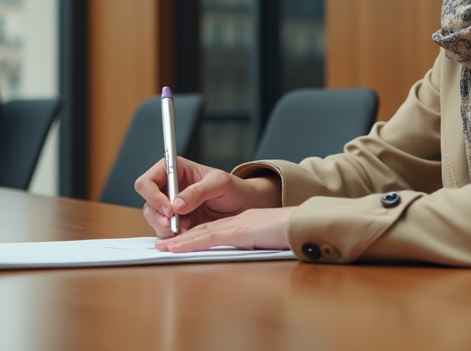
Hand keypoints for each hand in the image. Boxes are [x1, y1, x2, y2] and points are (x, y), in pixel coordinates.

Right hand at [134, 157, 281, 237]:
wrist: (244, 207)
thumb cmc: (233, 188)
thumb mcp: (219, 183)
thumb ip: (198, 191)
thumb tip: (177, 204)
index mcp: (175, 170)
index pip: (148, 180)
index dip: (152, 194)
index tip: (168, 207)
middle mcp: (169, 188)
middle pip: (147, 202)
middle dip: (158, 215)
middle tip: (173, 223)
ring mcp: (171, 206)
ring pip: (153, 218)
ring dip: (165, 226)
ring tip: (186, 226)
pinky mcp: (176, 222)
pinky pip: (164, 231)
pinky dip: (173, 235)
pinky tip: (188, 231)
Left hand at [154, 207, 294, 252]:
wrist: (306, 223)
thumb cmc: (294, 232)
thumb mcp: (272, 237)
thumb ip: (259, 242)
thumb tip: (253, 250)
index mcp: (246, 223)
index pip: (216, 229)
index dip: (196, 235)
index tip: (181, 242)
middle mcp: (238, 222)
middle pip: (205, 229)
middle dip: (183, 236)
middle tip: (164, 244)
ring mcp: (238, 226)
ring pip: (203, 232)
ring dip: (181, 240)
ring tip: (163, 247)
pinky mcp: (240, 232)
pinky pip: (210, 237)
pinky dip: (191, 243)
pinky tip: (177, 247)